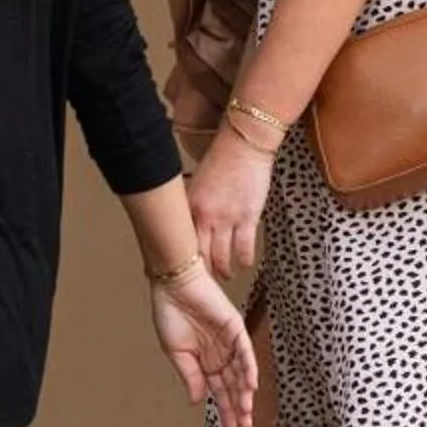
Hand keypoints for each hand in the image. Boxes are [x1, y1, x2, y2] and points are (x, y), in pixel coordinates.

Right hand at [152, 265, 260, 426]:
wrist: (173, 285)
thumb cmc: (171, 313)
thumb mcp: (176, 352)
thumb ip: (189, 376)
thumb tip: (196, 401)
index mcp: (205, 360)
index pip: (219, 389)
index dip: (225, 409)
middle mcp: (220, 353)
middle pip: (232, 384)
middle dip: (237, 406)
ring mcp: (229, 341)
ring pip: (241, 371)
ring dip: (244, 392)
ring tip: (246, 413)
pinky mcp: (234, 326)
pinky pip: (244, 350)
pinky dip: (248, 367)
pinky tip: (251, 385)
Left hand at [188, 132, 273, 279]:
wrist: (244, 144)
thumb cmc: (222, 159)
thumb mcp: (197, 184)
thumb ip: (194, 207)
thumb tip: (190, 224)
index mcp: (190, 207)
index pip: (181, 244)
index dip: (180, 261)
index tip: (179, 272)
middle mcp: (205, 217)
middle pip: (200, 258)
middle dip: (203, 274)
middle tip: (205, 283)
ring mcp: (227, 219)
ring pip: (222, 259)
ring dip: (224, 272)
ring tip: (226, 276)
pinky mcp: (248, 217)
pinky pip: (244, 249)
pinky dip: (245, 260)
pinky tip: (245, 264)